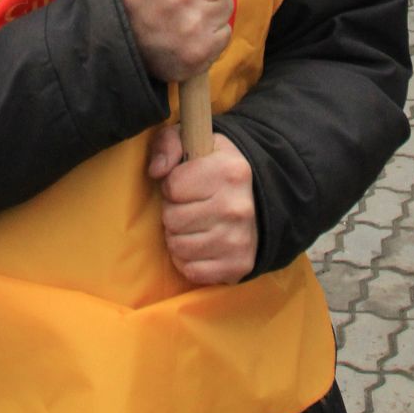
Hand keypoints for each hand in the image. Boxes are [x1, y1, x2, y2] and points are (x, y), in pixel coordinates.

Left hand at [147, 125, 258, 284]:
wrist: (257, 199)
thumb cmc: (214, 168)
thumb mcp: (193, 141)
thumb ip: (167, 144)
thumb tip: (156, 171)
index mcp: (228, 170)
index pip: (172, 186)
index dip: (171, 186)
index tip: (185, 185)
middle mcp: (237, 207)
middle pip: (172, 218)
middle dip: (173, 212)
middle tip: (188, 206)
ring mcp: (239, 239)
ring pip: (178, 246)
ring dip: (178, 236)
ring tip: (193, 224)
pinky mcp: (239, 265)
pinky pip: (191, 270)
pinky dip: (188, 260)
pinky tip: (199, 244)